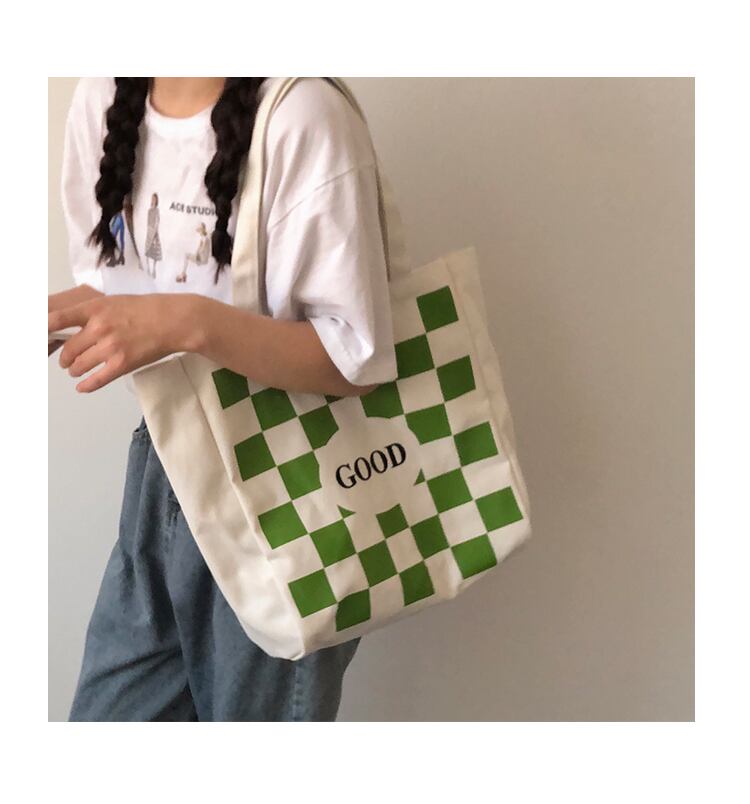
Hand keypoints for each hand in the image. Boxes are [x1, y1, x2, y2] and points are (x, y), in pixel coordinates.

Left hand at [48, 293, 196, 392]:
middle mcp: (99, 327)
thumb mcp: (113, 301)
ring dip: (74, 371)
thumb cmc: (146, 309)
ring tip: (75, 371)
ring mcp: (110, 347)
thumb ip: (93, 312)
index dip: (43, 330)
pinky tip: (82, 387)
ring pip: (79, 366)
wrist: (173, 320)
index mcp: (95, 308)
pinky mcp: (122, 364)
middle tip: (66, 361)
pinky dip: (86, 385)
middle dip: (65, 358)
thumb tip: (73, 326)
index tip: (38, 337)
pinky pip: (96, 379)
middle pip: (68, 349)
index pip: (58, 319)